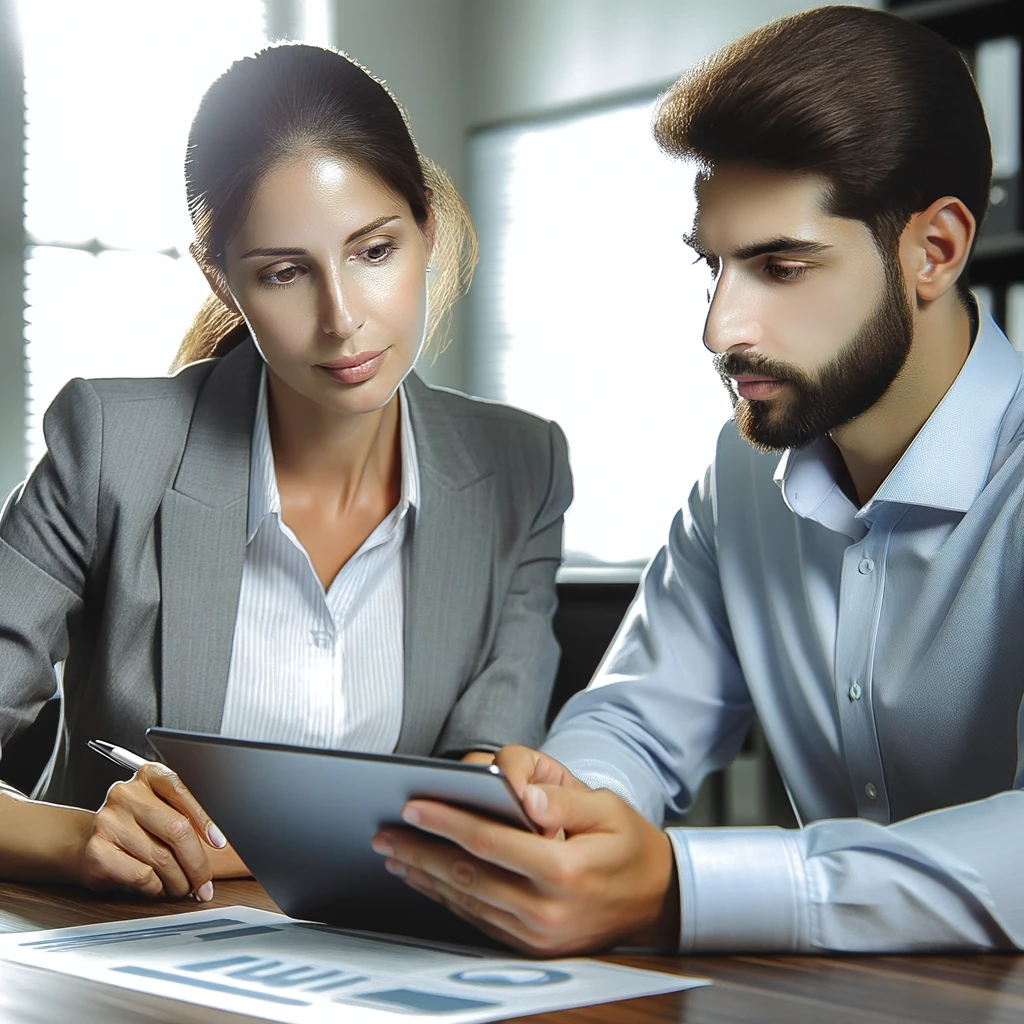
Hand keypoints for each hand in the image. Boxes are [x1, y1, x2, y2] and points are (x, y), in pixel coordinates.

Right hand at [77, 762, 227, 900]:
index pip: (182, 791)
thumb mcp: (158, 810)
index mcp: (148, 775)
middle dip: (197, 862)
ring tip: (182, 887)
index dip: (205, 819)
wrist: (84, 844)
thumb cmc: (133, 828)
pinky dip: (156, 887)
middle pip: (177, 829)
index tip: (219, 842)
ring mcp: (108, 821)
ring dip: (179, 880)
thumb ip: (183, 816)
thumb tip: (217, 844)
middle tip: (204, 881)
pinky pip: (142, 875)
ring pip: (162, 857)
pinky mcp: (97, 851)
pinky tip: (157, 887)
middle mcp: (126, 793)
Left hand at [371, 746, 678, 955]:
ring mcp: (538, 935)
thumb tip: (520, 792)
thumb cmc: (629, 843)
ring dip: (426, 878)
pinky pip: (479, 919)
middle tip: (385, 835)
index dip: (448, 823)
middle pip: (468, 876)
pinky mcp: (532, 947)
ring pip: (467, 902)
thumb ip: (561, 799)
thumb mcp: (607, 808)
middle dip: (421, 852)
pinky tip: (429, 880)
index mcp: (565, 872)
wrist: (657, 900)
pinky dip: (448, 898)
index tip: (414, 808)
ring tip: (396, 856)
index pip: (491, 842)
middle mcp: (547, 910)